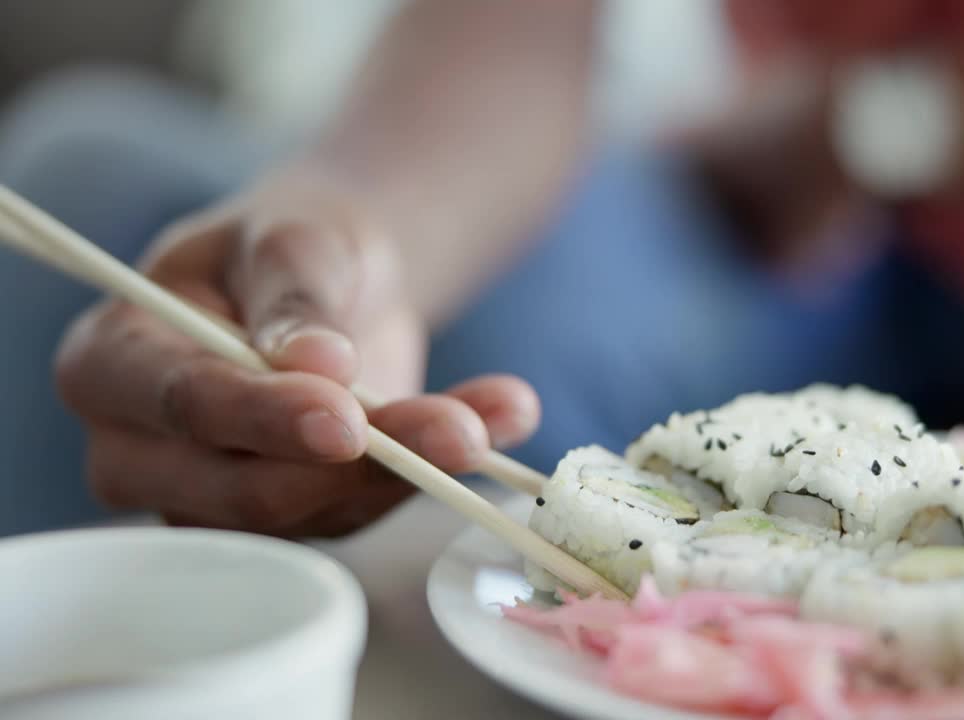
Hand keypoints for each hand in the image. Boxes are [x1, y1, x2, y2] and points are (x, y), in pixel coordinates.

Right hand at [55, 176, 539, 536]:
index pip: (180, 405)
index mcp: (111, 366)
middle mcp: (144, 452)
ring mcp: (214, 498)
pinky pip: (360, 511)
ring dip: (415, 470)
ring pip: (314, 512)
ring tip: (501, 413)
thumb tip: (318, 364)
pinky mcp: (289, 517)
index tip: (345, 417)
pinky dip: (433, 471)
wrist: (333, 278)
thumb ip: (296, 295)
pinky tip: (498, 423)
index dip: (262, 417)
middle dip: (359, 463)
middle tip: (457, 432)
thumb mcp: (293, 238)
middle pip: (243, 487)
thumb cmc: (290, 244)